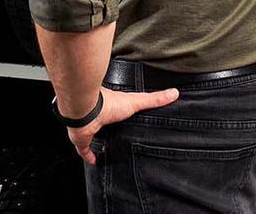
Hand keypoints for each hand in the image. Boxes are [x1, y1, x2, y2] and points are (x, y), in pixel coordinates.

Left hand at [64, 86, 179, 165]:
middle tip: (119, 137)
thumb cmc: (109, 103)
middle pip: (104, 123)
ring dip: (99, 140)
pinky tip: (96, 162)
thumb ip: (154, 99)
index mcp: (110, 105)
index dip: (121, 114)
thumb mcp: (136, 101)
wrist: (86, 110)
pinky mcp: (82, 139)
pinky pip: (84, 150)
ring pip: (93, 134)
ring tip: (108, 149)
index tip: (127, 119)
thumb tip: (173, 93)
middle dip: (109, 128)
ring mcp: (89, 127)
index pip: (117, 110)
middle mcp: (97, 116)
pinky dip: (89, 156)